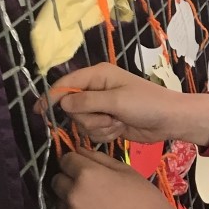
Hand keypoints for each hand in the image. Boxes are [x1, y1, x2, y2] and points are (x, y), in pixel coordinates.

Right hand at [38, 63, 208, 146]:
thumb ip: (87, 101)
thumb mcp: (116, 100)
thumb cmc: (147, 103)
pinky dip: (105, 134)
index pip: (66, 84)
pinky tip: (120, 129)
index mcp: (98, 75)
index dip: (51, 97)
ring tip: (118, 123)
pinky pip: (93, 132)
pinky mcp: (108, 121)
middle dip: (88, 117)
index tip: (39, 112)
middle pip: (72, 107)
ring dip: (99, 127)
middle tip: (109, 117)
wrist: (170, 120)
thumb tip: (62, 102)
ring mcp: (102, 106)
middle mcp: (96, 89)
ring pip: (82, 122)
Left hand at [51, 148, 181, 208]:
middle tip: (90, 188)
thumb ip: (98, 158)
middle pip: (57, 180)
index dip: (75, 162)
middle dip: (69, 180)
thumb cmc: (143, 196)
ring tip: (94, 207)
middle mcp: (73, 194)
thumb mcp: (125, 169)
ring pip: (60, 202)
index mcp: (86, 174)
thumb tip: (79, 150)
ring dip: (71, 201)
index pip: (65, 160)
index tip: (85, 168)